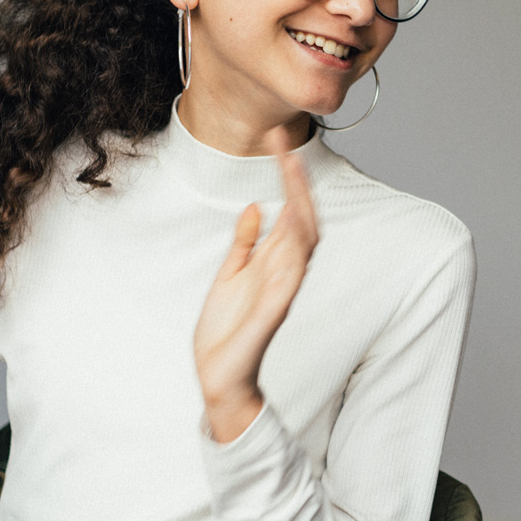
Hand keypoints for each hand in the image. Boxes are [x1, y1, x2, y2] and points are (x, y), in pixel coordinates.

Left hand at [193, 127, 318, 442]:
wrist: (219, 376)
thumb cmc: (226, 331)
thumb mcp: (229, 275)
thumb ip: (244, 243)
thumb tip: (256, 207)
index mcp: (273, 262)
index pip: (289, 212)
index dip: (288, 179)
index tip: (278, 144)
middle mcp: (284, 271)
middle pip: (302, 219)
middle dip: (296, 183)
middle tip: (286, 146)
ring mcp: (281, 290)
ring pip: (302, 242)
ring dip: (300, 205)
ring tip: (292, 172)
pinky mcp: (272, 311)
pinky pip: (289, 275)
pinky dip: (294, 249)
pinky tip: (292, 223)